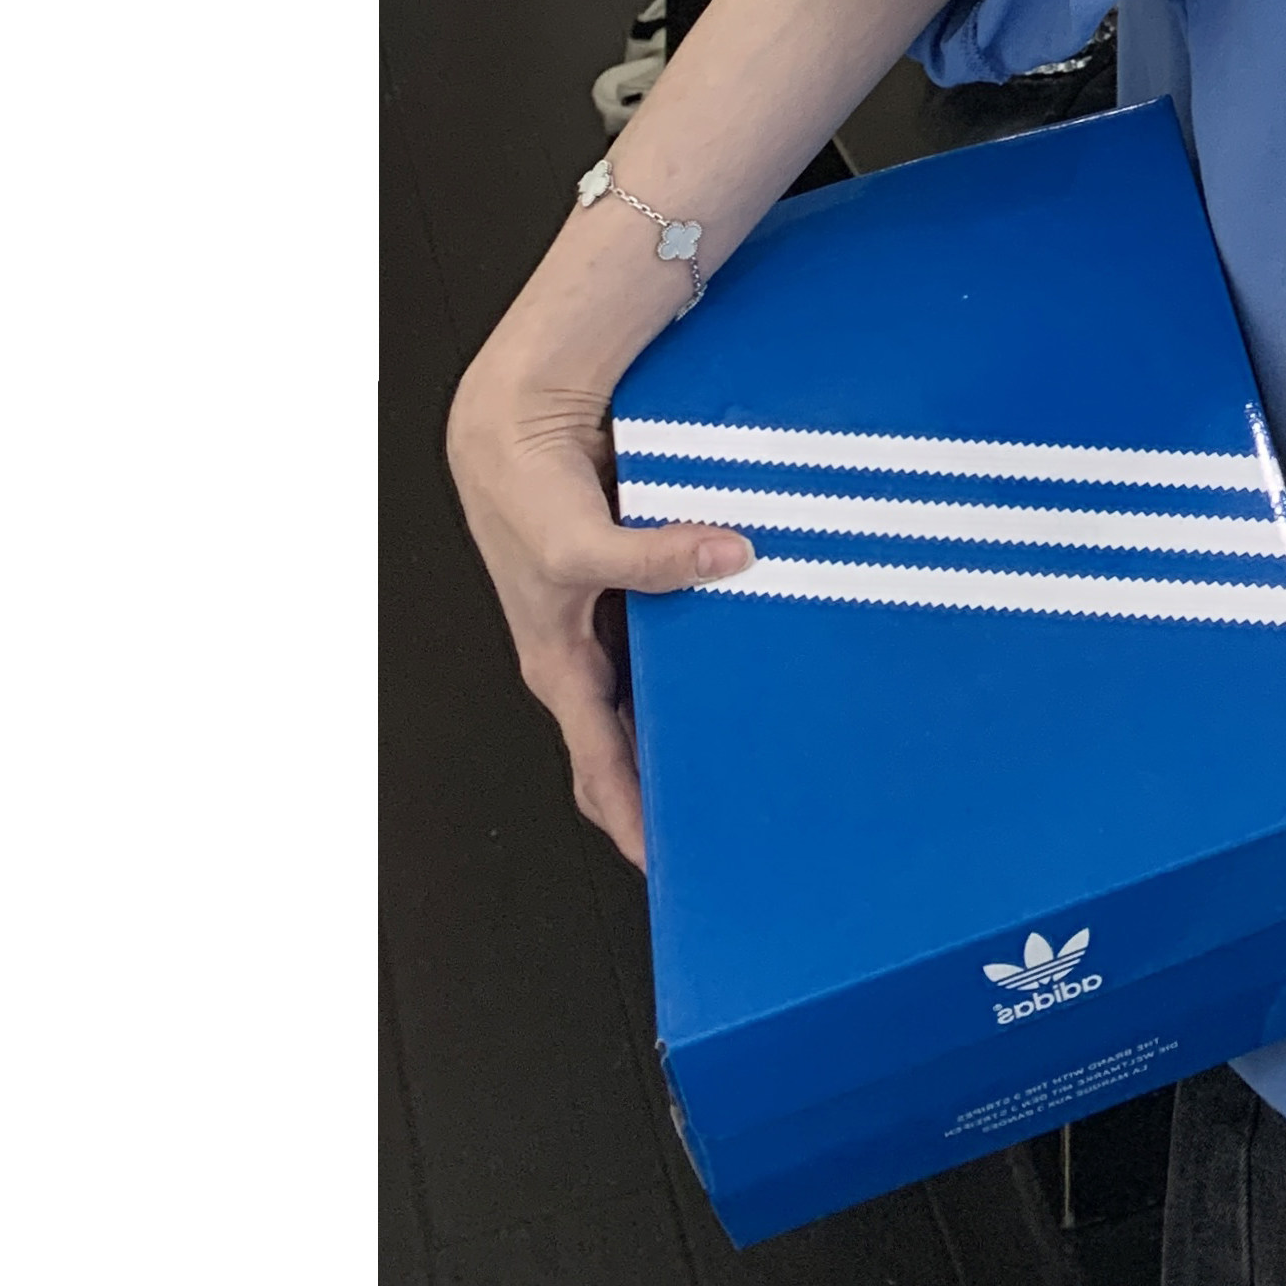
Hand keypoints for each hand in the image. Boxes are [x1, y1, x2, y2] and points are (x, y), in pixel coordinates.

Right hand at [447, 332, 752, 868]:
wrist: (515, 421)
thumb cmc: (518, 493)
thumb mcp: (580, 545)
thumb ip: (652, 560)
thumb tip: (727, 560)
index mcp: (560, 666)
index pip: (600, 770)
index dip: (634, 822)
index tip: (674, 864)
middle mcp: (590, 650)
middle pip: (639, 739)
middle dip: (681, 776)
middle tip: (742, 806)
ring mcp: (617, 615)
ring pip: (667, 682)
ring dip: (710, 701)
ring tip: (770, 731)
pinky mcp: (643, 574)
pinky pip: (690, 615)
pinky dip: (723, 625)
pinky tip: (765, 629)